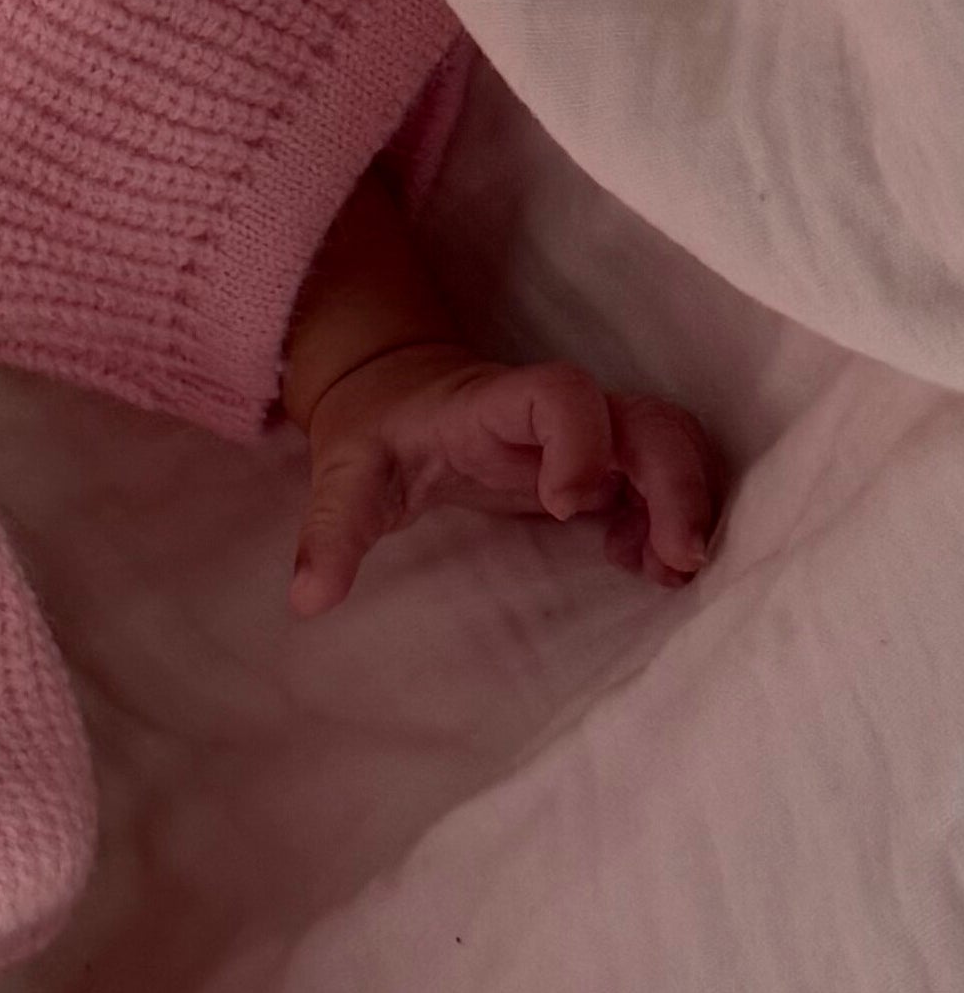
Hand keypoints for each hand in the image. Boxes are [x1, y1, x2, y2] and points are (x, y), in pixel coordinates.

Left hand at [290, 342, 720, 618]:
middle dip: (674, 482)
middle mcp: (555, 412)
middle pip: (646, 420)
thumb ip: (331, 531)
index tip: (563, 506)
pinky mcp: (601, 463)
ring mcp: (587, 434)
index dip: (579, 440)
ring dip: (684, 504)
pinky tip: (647, 568)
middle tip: (677, 558)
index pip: (560, 393)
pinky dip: (670, 520)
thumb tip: (308, 599)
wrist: (397, 398)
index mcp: (493, 402)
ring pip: (669, 446)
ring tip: (667, 573)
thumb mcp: (345, 478)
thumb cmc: (377, 435)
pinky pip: (660, 479)